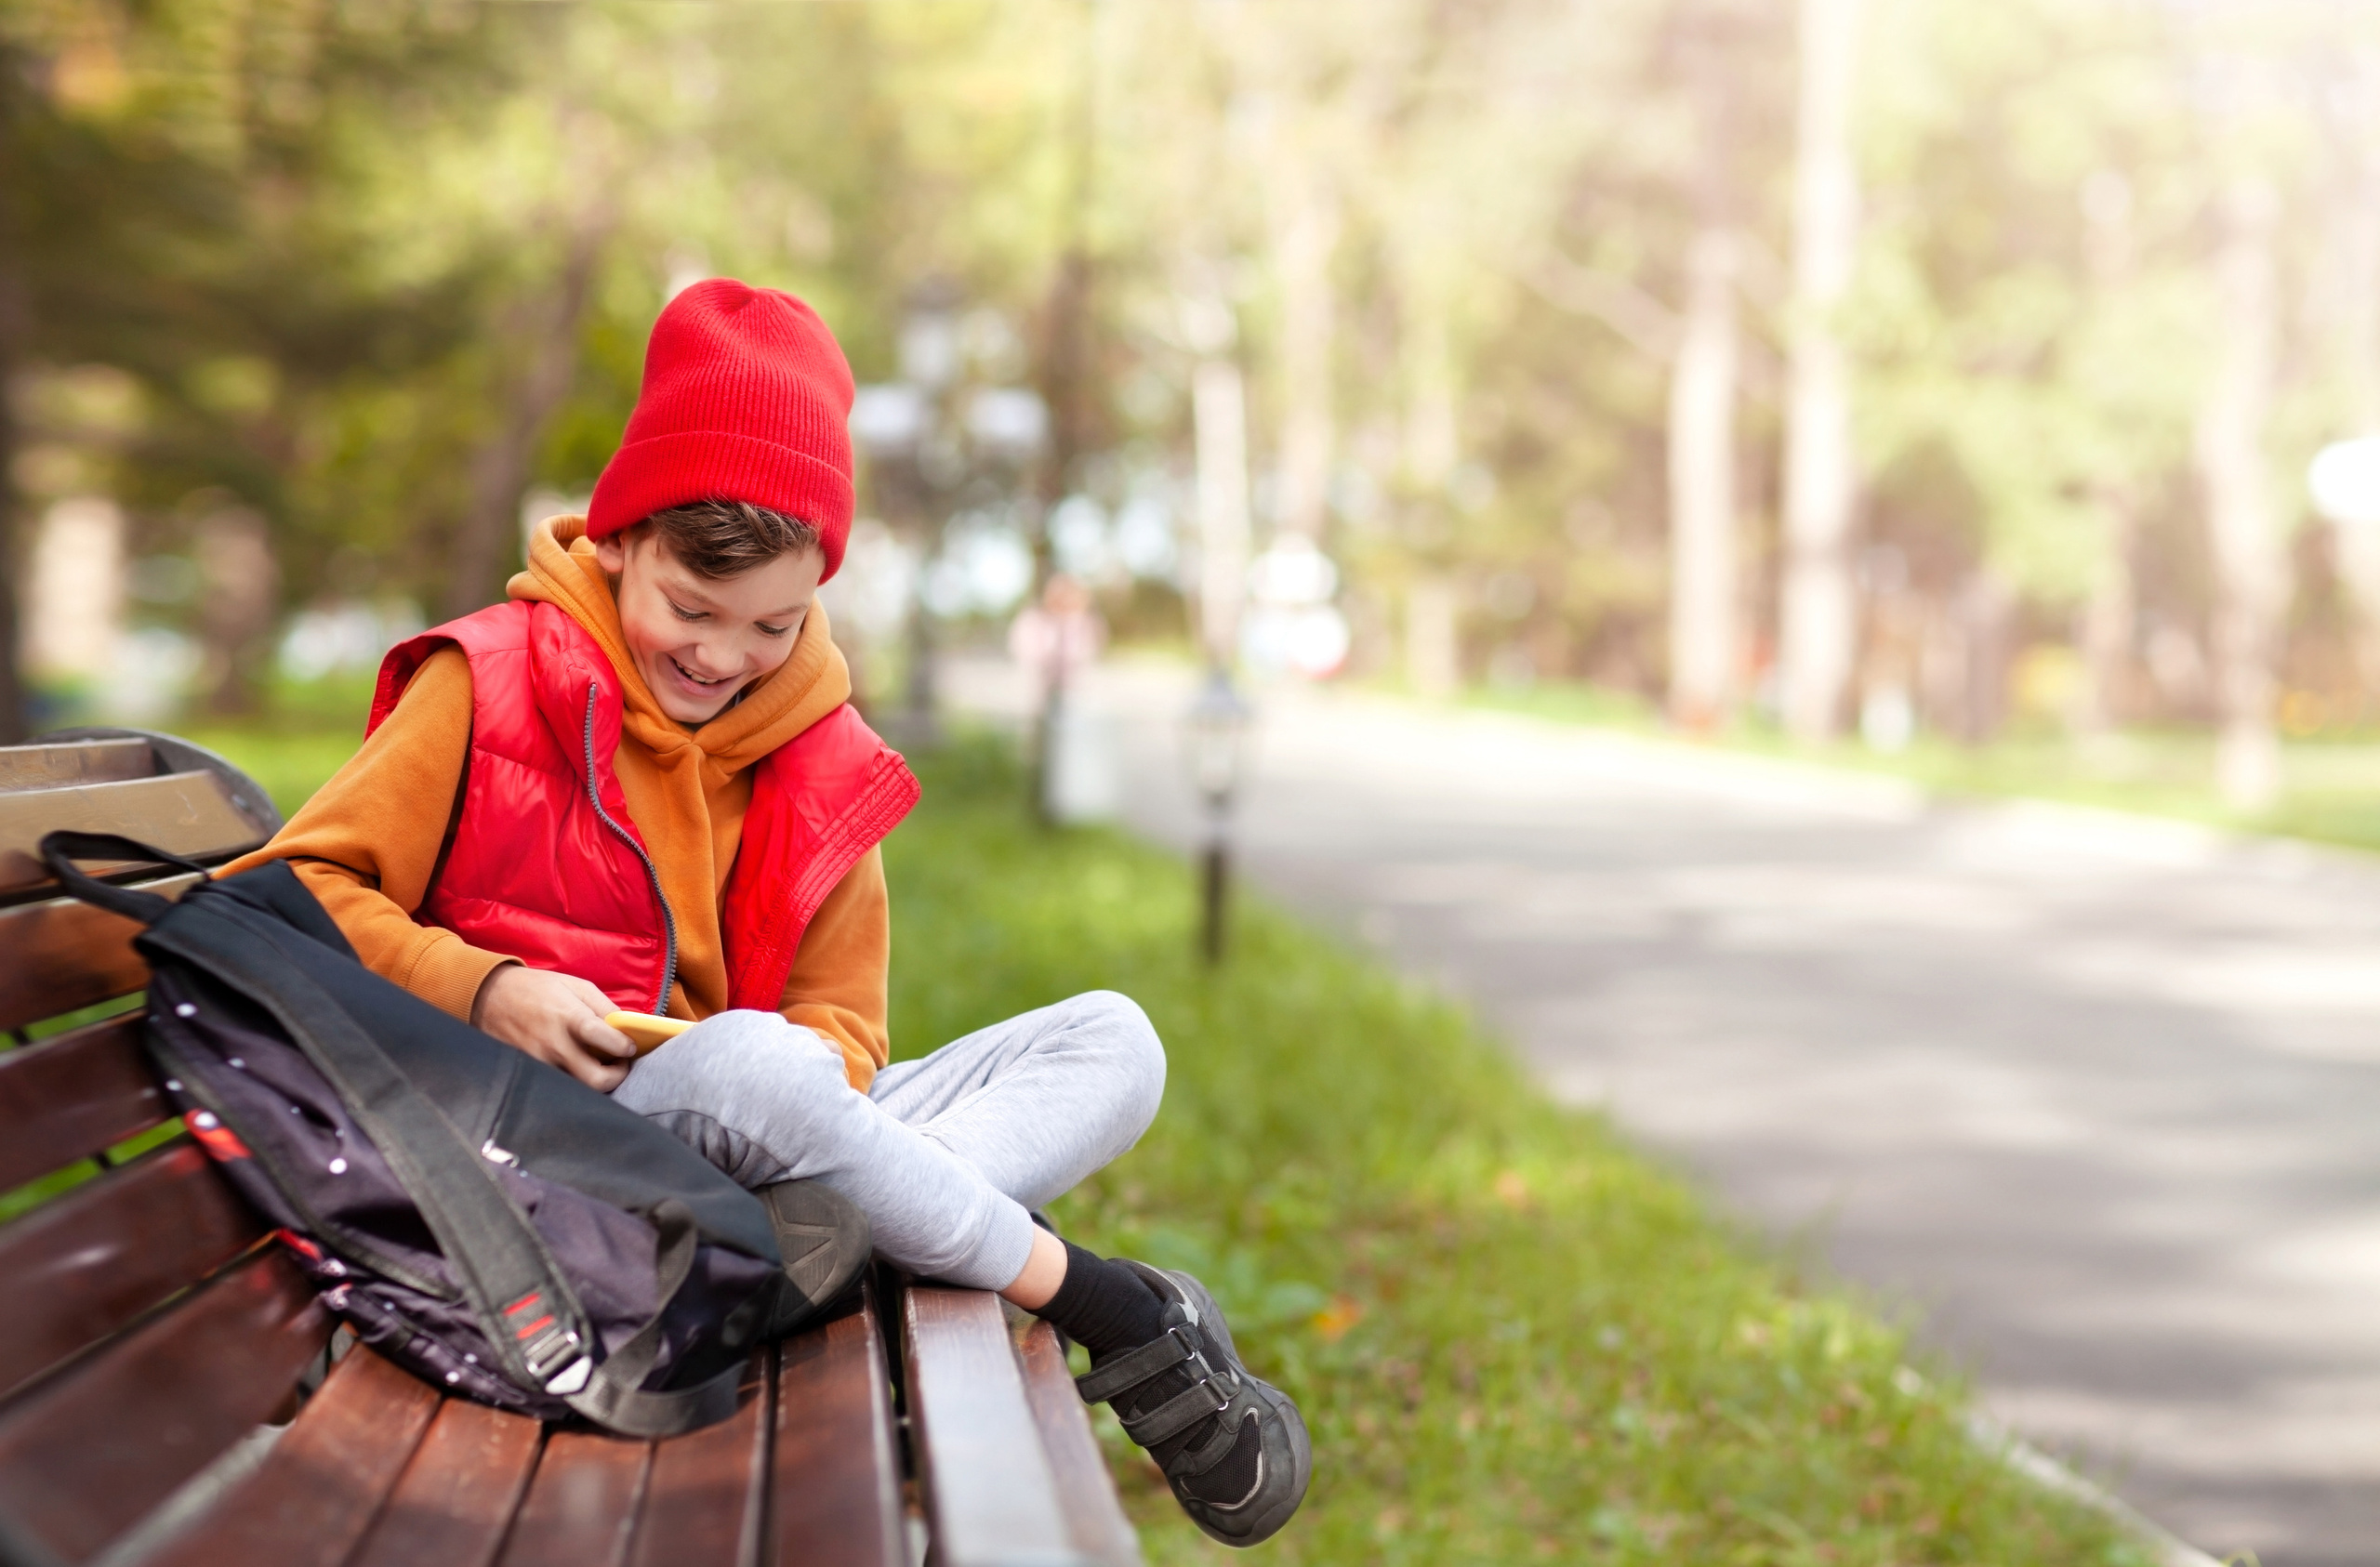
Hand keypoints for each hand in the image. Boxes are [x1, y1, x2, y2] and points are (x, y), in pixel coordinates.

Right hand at [471, 964, 637, 1091]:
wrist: (489, 997)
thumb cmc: (537, 989)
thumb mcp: (576, 986)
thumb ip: (605, 1007)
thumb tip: (628, 1027)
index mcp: (568, 1016)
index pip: (603, 1038)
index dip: (623, 1048)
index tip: (630, 1048)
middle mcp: (552, 1044)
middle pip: (595, 1080)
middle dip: (616, 1077)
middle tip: (619, 1065)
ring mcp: (538, 1062)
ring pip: (577, 1088)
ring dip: (594, 1080)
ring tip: (598, 1064)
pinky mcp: (527, 1072)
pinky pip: (558, 1085)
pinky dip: (573, 1080)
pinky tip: (576, 1067)